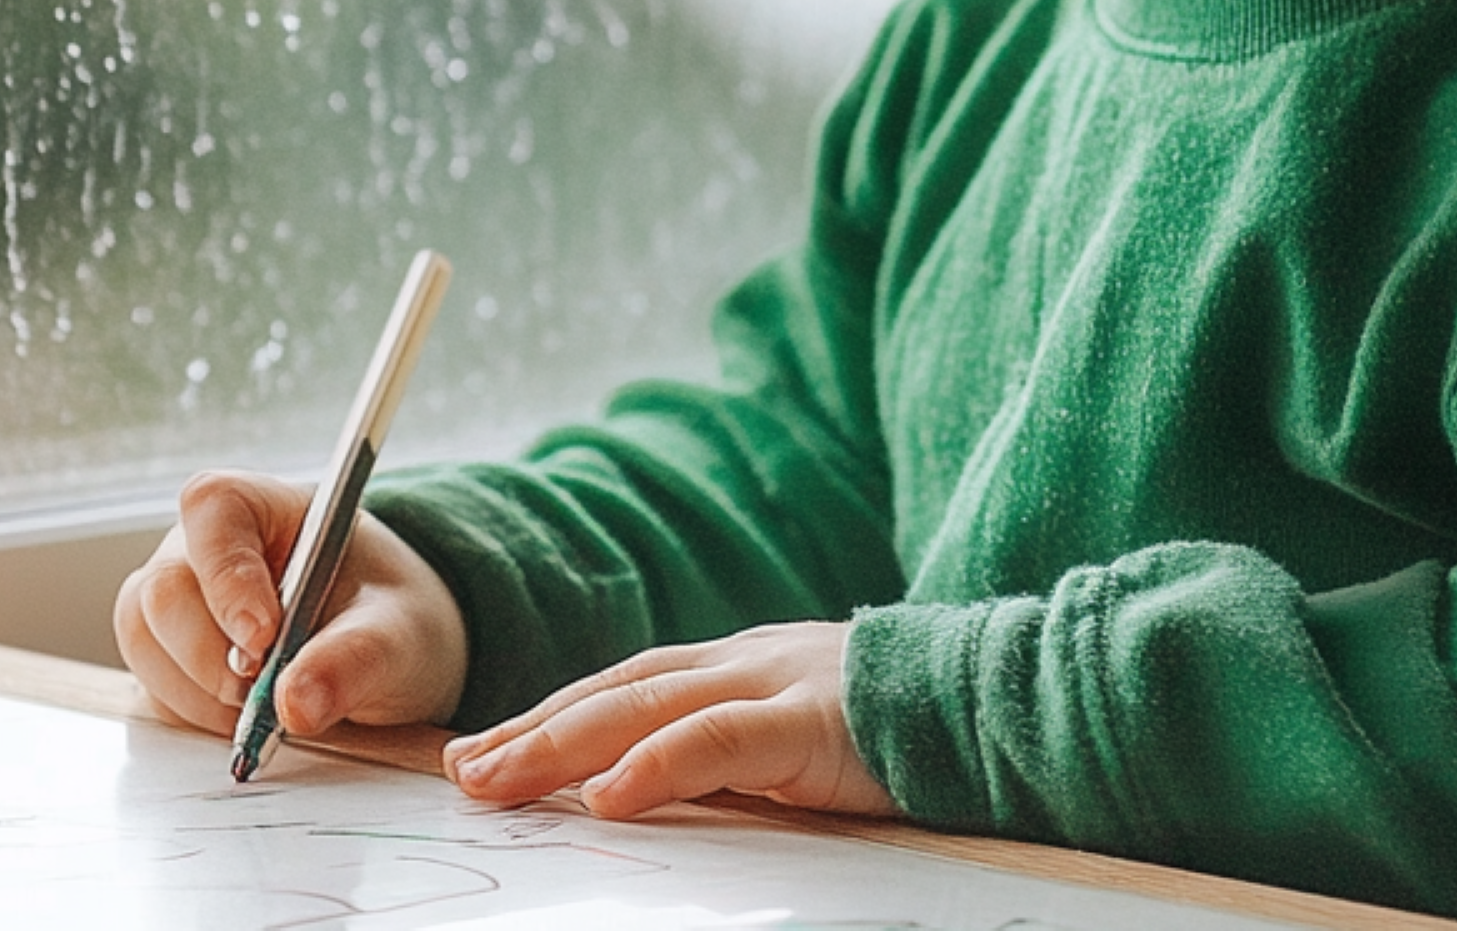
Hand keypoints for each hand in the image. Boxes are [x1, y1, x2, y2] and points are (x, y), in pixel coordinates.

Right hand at [112, 468, 468, 740]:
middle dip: (208, 654)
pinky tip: (240, 717)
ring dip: (197, 692)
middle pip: (163, 587)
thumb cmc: (390, 619)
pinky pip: (149, 686)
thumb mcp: (396, 633)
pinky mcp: (168, 655)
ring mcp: (181, 600)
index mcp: (269, 507)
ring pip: (144, 641)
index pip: (213, 508)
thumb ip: (354, 658)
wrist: (384, 655)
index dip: (226, 575)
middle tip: (262, 690)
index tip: (262, 639)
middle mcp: (209, 546)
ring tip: (263, 704)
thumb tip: (296, 703)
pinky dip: (191, 714)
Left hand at [443, 623, 896, 820]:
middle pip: (620, 689)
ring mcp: (777, 682)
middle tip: (462, 772)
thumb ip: (730, 754)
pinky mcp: (812, 719)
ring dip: (566, 741)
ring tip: (499, 779)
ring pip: (650, 705)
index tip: (481, 751)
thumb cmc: (898, 731)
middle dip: (535, 730)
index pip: (627, 685)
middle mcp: (747, 660)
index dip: (551, 714)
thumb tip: (644, 795)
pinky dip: (660, 764)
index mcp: (742, 665)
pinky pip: (722, 741)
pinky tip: (610, 793)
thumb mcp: (796, 739)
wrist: (994, 699)